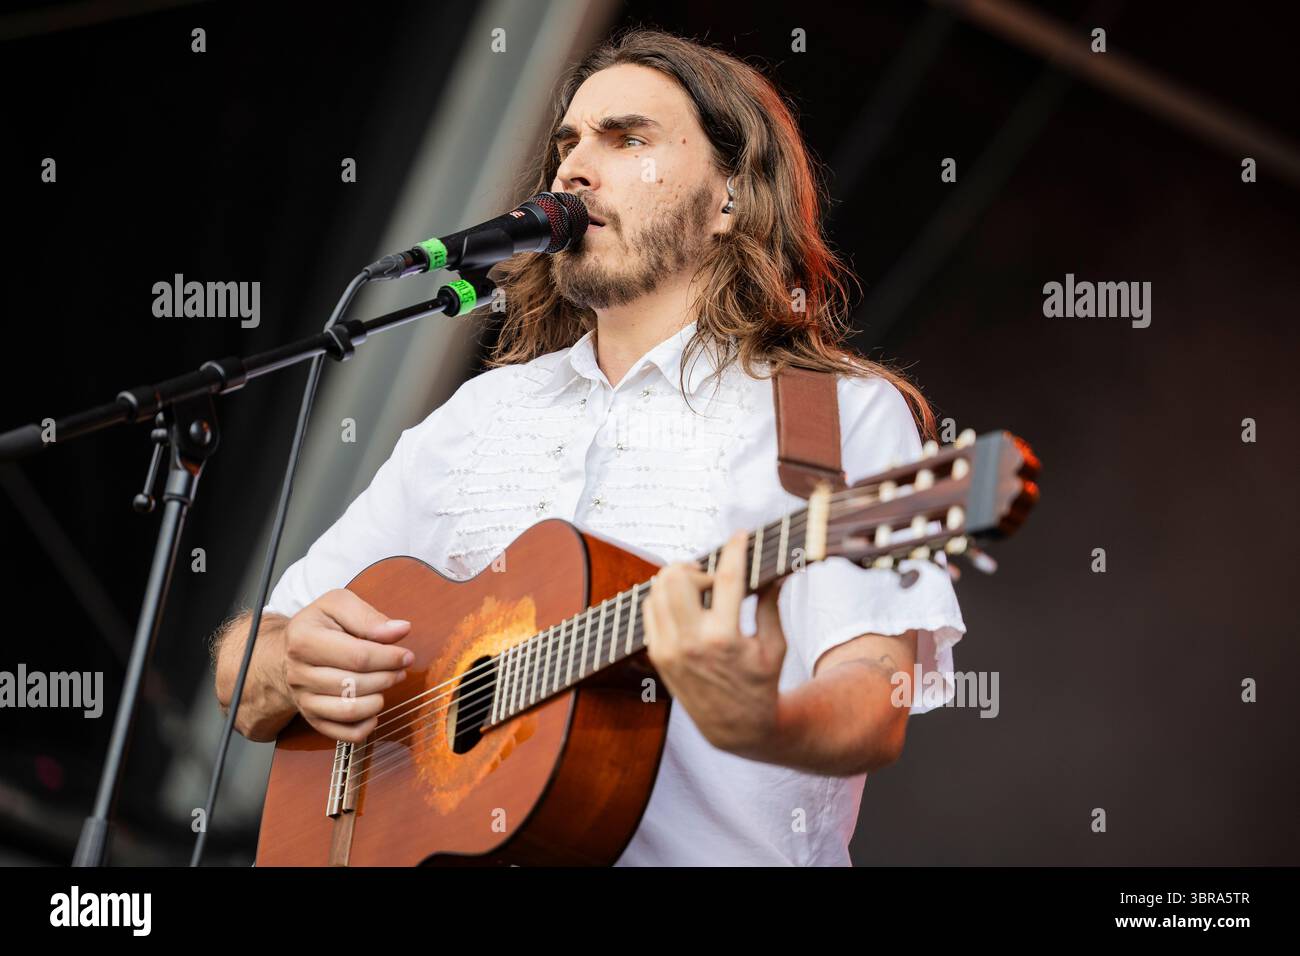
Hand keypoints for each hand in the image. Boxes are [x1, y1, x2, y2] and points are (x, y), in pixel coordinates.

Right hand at [281, 589, 411, 742]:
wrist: (290, 651)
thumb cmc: (320, 625)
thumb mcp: (338, 605)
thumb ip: (368, 616)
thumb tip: (401, 629)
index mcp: (304, 640)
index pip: (357, 656)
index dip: (389, 658)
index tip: (406, 655)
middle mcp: (299, 673)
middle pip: (355, 684)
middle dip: (387, 677)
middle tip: (400, 669)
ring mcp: (304, 700)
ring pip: (350, 711)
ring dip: (378, 700)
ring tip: (387, 683)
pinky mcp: (312, 719)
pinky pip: (344, 734)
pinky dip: (367, 726)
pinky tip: (374, 709)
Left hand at [641, 530, 787, 756]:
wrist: (735, 727)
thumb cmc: (760, 684)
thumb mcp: (774, 645)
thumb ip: (770, 603)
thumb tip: (779, 568)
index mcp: (725, 638)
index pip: (726, 577)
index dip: (735, 549)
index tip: (740, 536)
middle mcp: (691, 642)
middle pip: (676, 577)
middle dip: (696, 567)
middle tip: (713, 577)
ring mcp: (669, 649)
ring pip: (657, 589)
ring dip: (679, 581)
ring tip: (701, 592)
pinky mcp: (657, 655)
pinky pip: (650, 609)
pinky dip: (665, 598)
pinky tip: (687, 605)